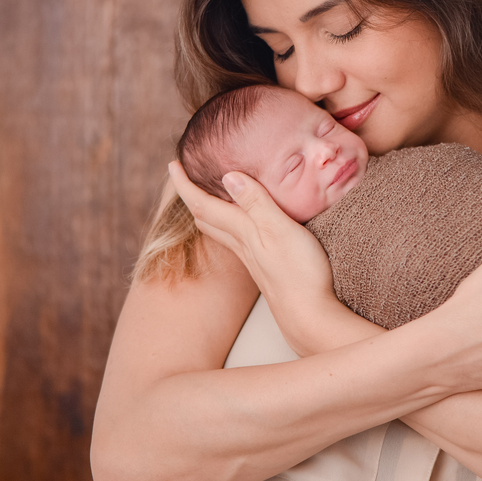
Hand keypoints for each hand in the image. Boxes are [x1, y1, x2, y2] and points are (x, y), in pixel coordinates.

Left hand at [167, 161, 339, 349]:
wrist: (310, 316)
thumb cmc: (300, 273)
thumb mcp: (279, 229)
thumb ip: (256, 203)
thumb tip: (228, 176)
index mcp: (242, 232)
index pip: (203, 204)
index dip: (185, 184)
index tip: (172, 164)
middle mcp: (241, 245)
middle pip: (205, 218)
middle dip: (191, 196)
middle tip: (184, 177)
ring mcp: (252, 258)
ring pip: (219, 231)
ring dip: (207, 210)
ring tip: (206, 194)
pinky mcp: (264, 267)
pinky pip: (235, 240)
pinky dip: (228, 224)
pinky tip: (241, 224)